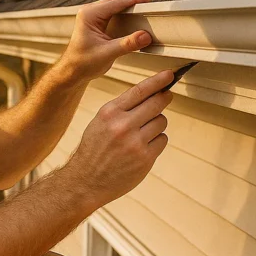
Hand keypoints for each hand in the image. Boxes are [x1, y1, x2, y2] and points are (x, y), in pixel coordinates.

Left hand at [58, 0, 153, 83]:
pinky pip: (114, 11)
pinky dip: (125, 11)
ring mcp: (93, 15)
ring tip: (144, 7)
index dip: (133, 0)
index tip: (147, 0)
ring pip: (116, 3)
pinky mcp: (97, 21)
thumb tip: (145, 36)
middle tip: (149, 2)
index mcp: (89, 15)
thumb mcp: (107, 54)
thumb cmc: (83, 63)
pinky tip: (135, 16)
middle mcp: (90, 11)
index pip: (116, 2)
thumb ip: (127, 44)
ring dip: (129, 4)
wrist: (73, 71)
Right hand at [63, 69, 173, 204]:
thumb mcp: (100, 122)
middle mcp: (122, 125)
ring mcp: (135, 143)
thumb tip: (150, 94)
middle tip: (166, 96)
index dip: (157, 81)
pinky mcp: (145, 158)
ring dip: (157, 124)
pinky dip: (157, 142)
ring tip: (143, 133)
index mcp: (109, 113)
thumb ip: (122, 109)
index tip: (169, 75)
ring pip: (161, 121)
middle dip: (164, 98)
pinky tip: (143, 148)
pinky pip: (162, 140)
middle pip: (156, 103)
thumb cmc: (93, 150)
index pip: (140, 90)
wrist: (85, 181)